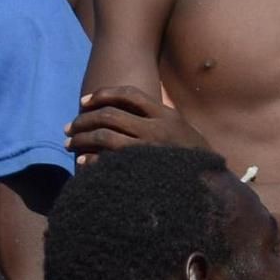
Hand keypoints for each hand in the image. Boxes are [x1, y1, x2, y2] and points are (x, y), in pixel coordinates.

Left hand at [66, 84, 207, 160]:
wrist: (211, 185)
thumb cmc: (194, 158)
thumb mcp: (183, 128)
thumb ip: (162, 114)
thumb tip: (141, 101)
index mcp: (165, 114)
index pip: (128, 94)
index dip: (102, 94)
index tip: (84, 102)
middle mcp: (156, 128)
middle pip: (110, 115)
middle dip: (84, 119)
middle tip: (69, 128)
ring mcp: (149, 149)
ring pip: (105, 136)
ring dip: (82, 138)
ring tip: (70, 144)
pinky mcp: (142, 169)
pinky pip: (109, 161)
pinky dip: (92, 160)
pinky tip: (82, 162)